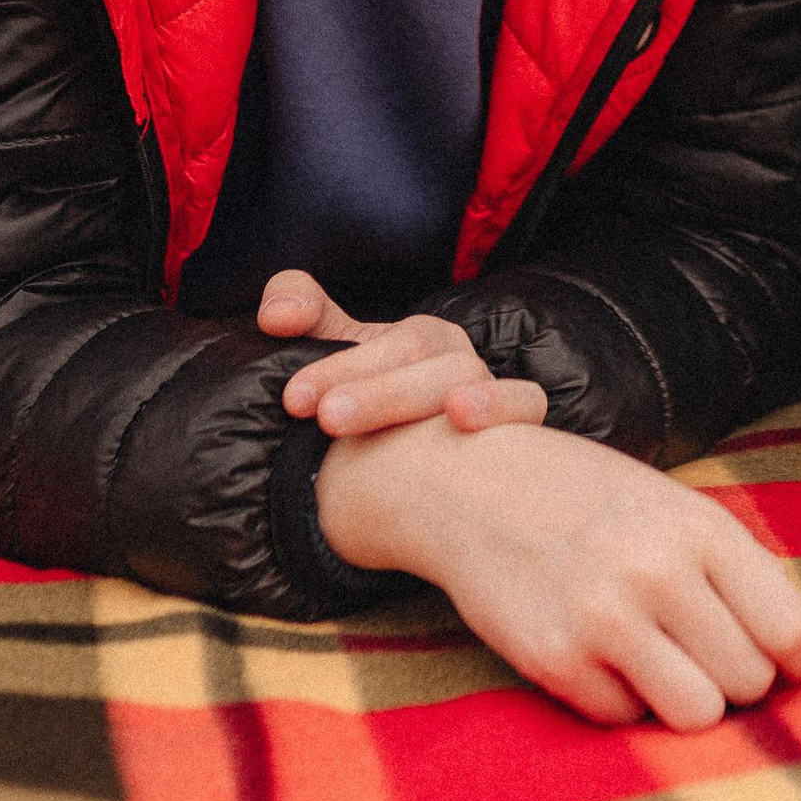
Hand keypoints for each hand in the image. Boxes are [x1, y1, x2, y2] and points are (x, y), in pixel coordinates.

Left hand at [259, 269, 548, 436]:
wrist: (425, 484)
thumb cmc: (372, 415)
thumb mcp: (334, 362)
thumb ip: (299, 316)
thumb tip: (275, 318)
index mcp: (416, 340)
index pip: (375, 338)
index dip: (337, 364)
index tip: (294, 399)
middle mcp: (454, 358)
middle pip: (414, 353)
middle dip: (368, 388)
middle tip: (325, 418)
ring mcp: (488, 387)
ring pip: (460, 378)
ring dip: (410, 396)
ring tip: (374, 421)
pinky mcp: (521, 421)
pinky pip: (525, 402)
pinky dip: (499, 403)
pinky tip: (462, 419)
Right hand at [316, 414, 800, 728]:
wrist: (471, 482)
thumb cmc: (588, 499)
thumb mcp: (672, 507)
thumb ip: (735, 570)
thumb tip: (797, 658)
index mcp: (699, 526)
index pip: (789, 628)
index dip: (795, 659)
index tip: (783, 663)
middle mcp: (656, 571)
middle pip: (747, 681)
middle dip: (733, 679)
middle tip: (701, 653)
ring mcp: (602, 617)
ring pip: (697, 715)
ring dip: (686, 701)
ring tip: (661, 664)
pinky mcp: (552, 659)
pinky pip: (625, 720)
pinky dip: (620, 700)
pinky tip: (597, 655)